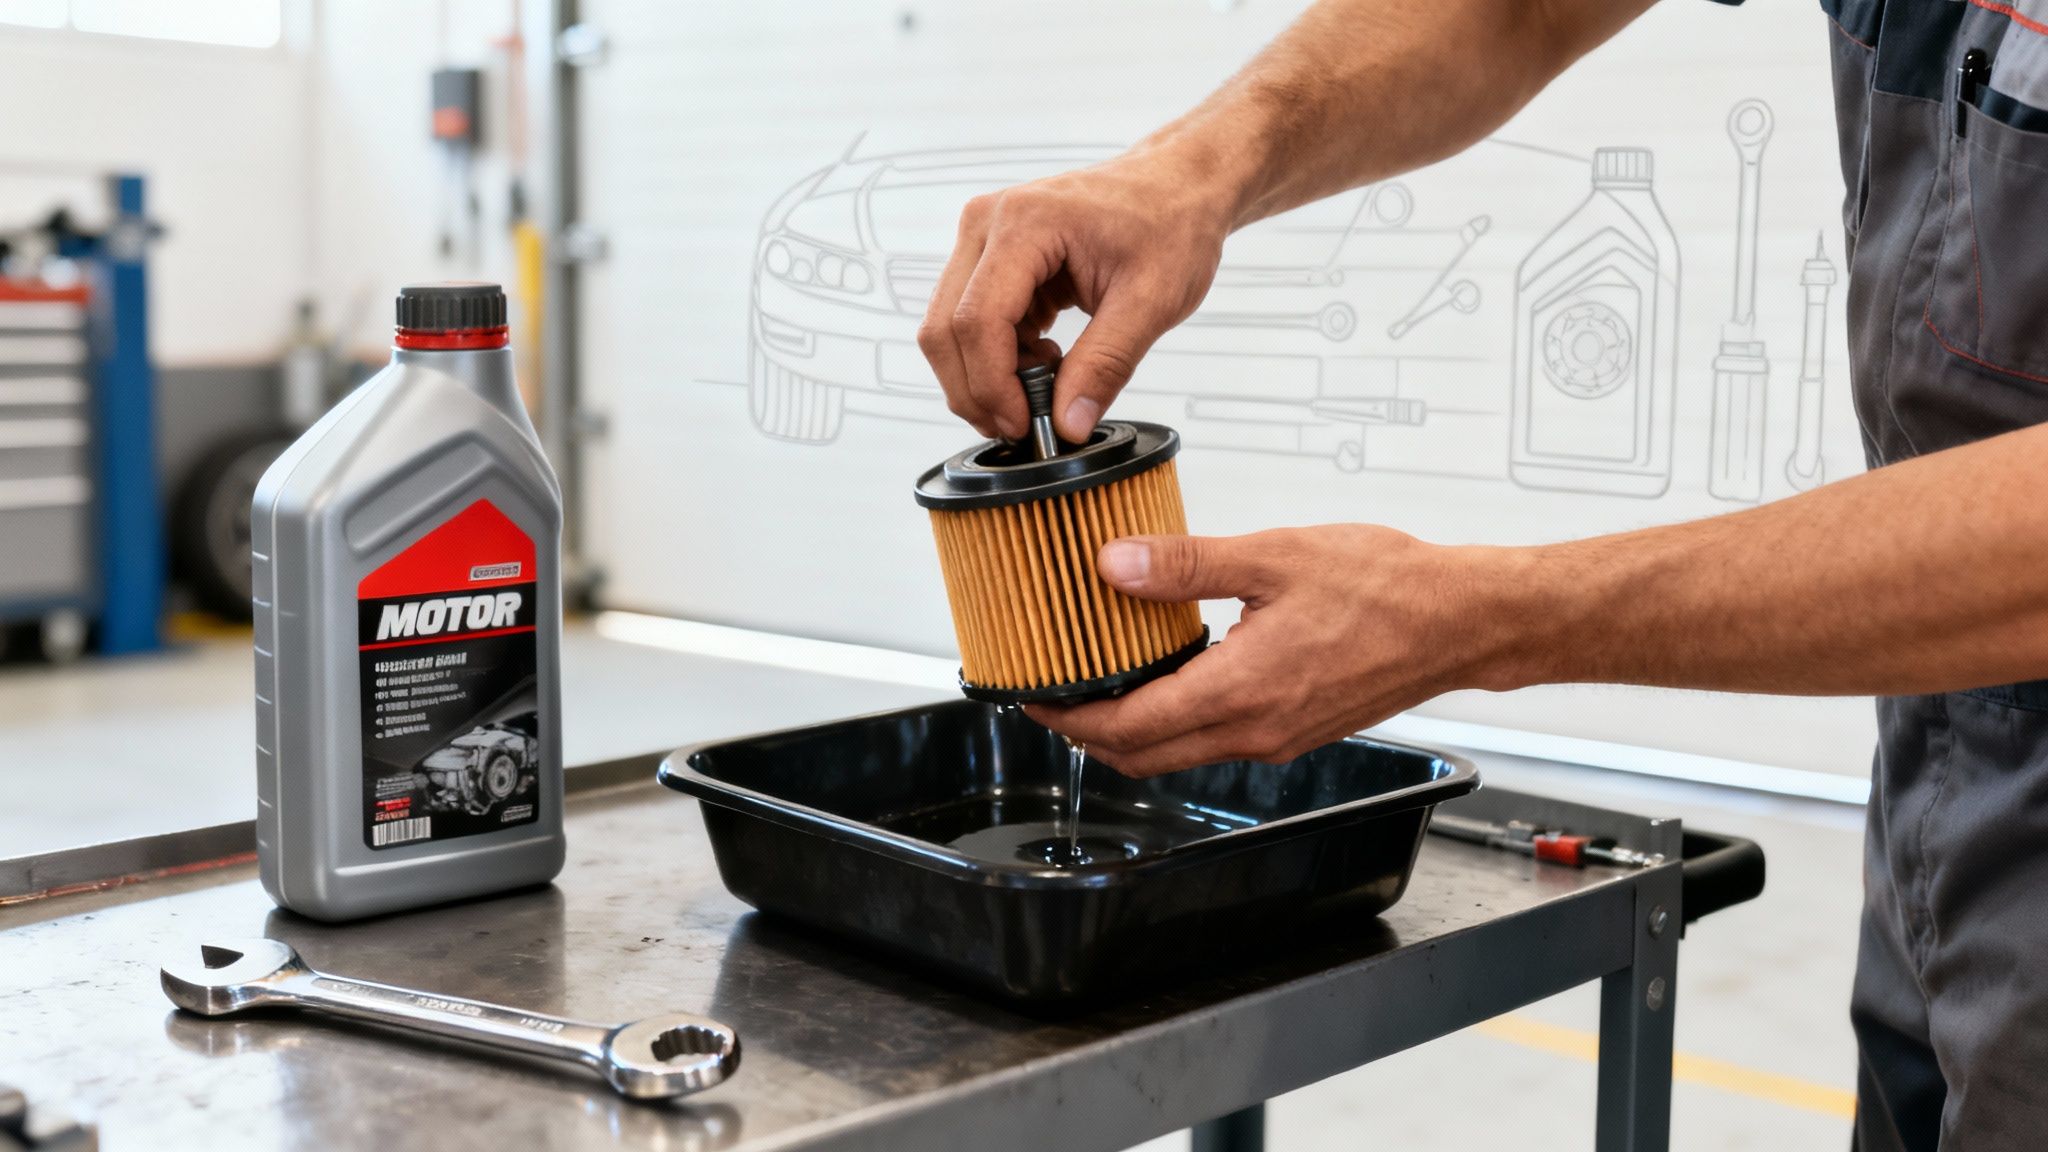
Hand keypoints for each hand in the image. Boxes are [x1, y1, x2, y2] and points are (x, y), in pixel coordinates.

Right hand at [916, 146, 1234, 441]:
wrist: (1175, 186)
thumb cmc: (1170, 223)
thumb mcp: (1151, 302)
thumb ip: (1105, 366)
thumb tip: (1068, 426)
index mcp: (1024, 223)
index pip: (977, 321)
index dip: (992, 386)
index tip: (1024, 426)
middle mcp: (987, 223)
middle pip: (945, 329)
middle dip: (976, 391)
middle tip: (1021, 427)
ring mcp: (981, 238)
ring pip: (948, 330)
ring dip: (984, 376)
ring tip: (1044, 389)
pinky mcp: (988, 257)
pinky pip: (970, 322)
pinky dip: (998, 358)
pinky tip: (1044, 362)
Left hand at [1023, 525, 1520, 776]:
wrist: (1462, 622)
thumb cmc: (1389, 590)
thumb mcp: (1275, 557)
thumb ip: (1187, 564)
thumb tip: (1116, 565)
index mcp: (1243, 693)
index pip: (1130, 730)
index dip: (1070, 719)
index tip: (1034, 696)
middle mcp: (1256, 730)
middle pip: (1144, 757)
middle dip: (1088, 734)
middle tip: (1053, 695)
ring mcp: (1276, 738)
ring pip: (1179, 754)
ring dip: (1132, 731)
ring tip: (1101, 683)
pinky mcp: (1294, 731)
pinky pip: (1216, 740)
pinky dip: (1176, 722)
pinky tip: (1169, 676)